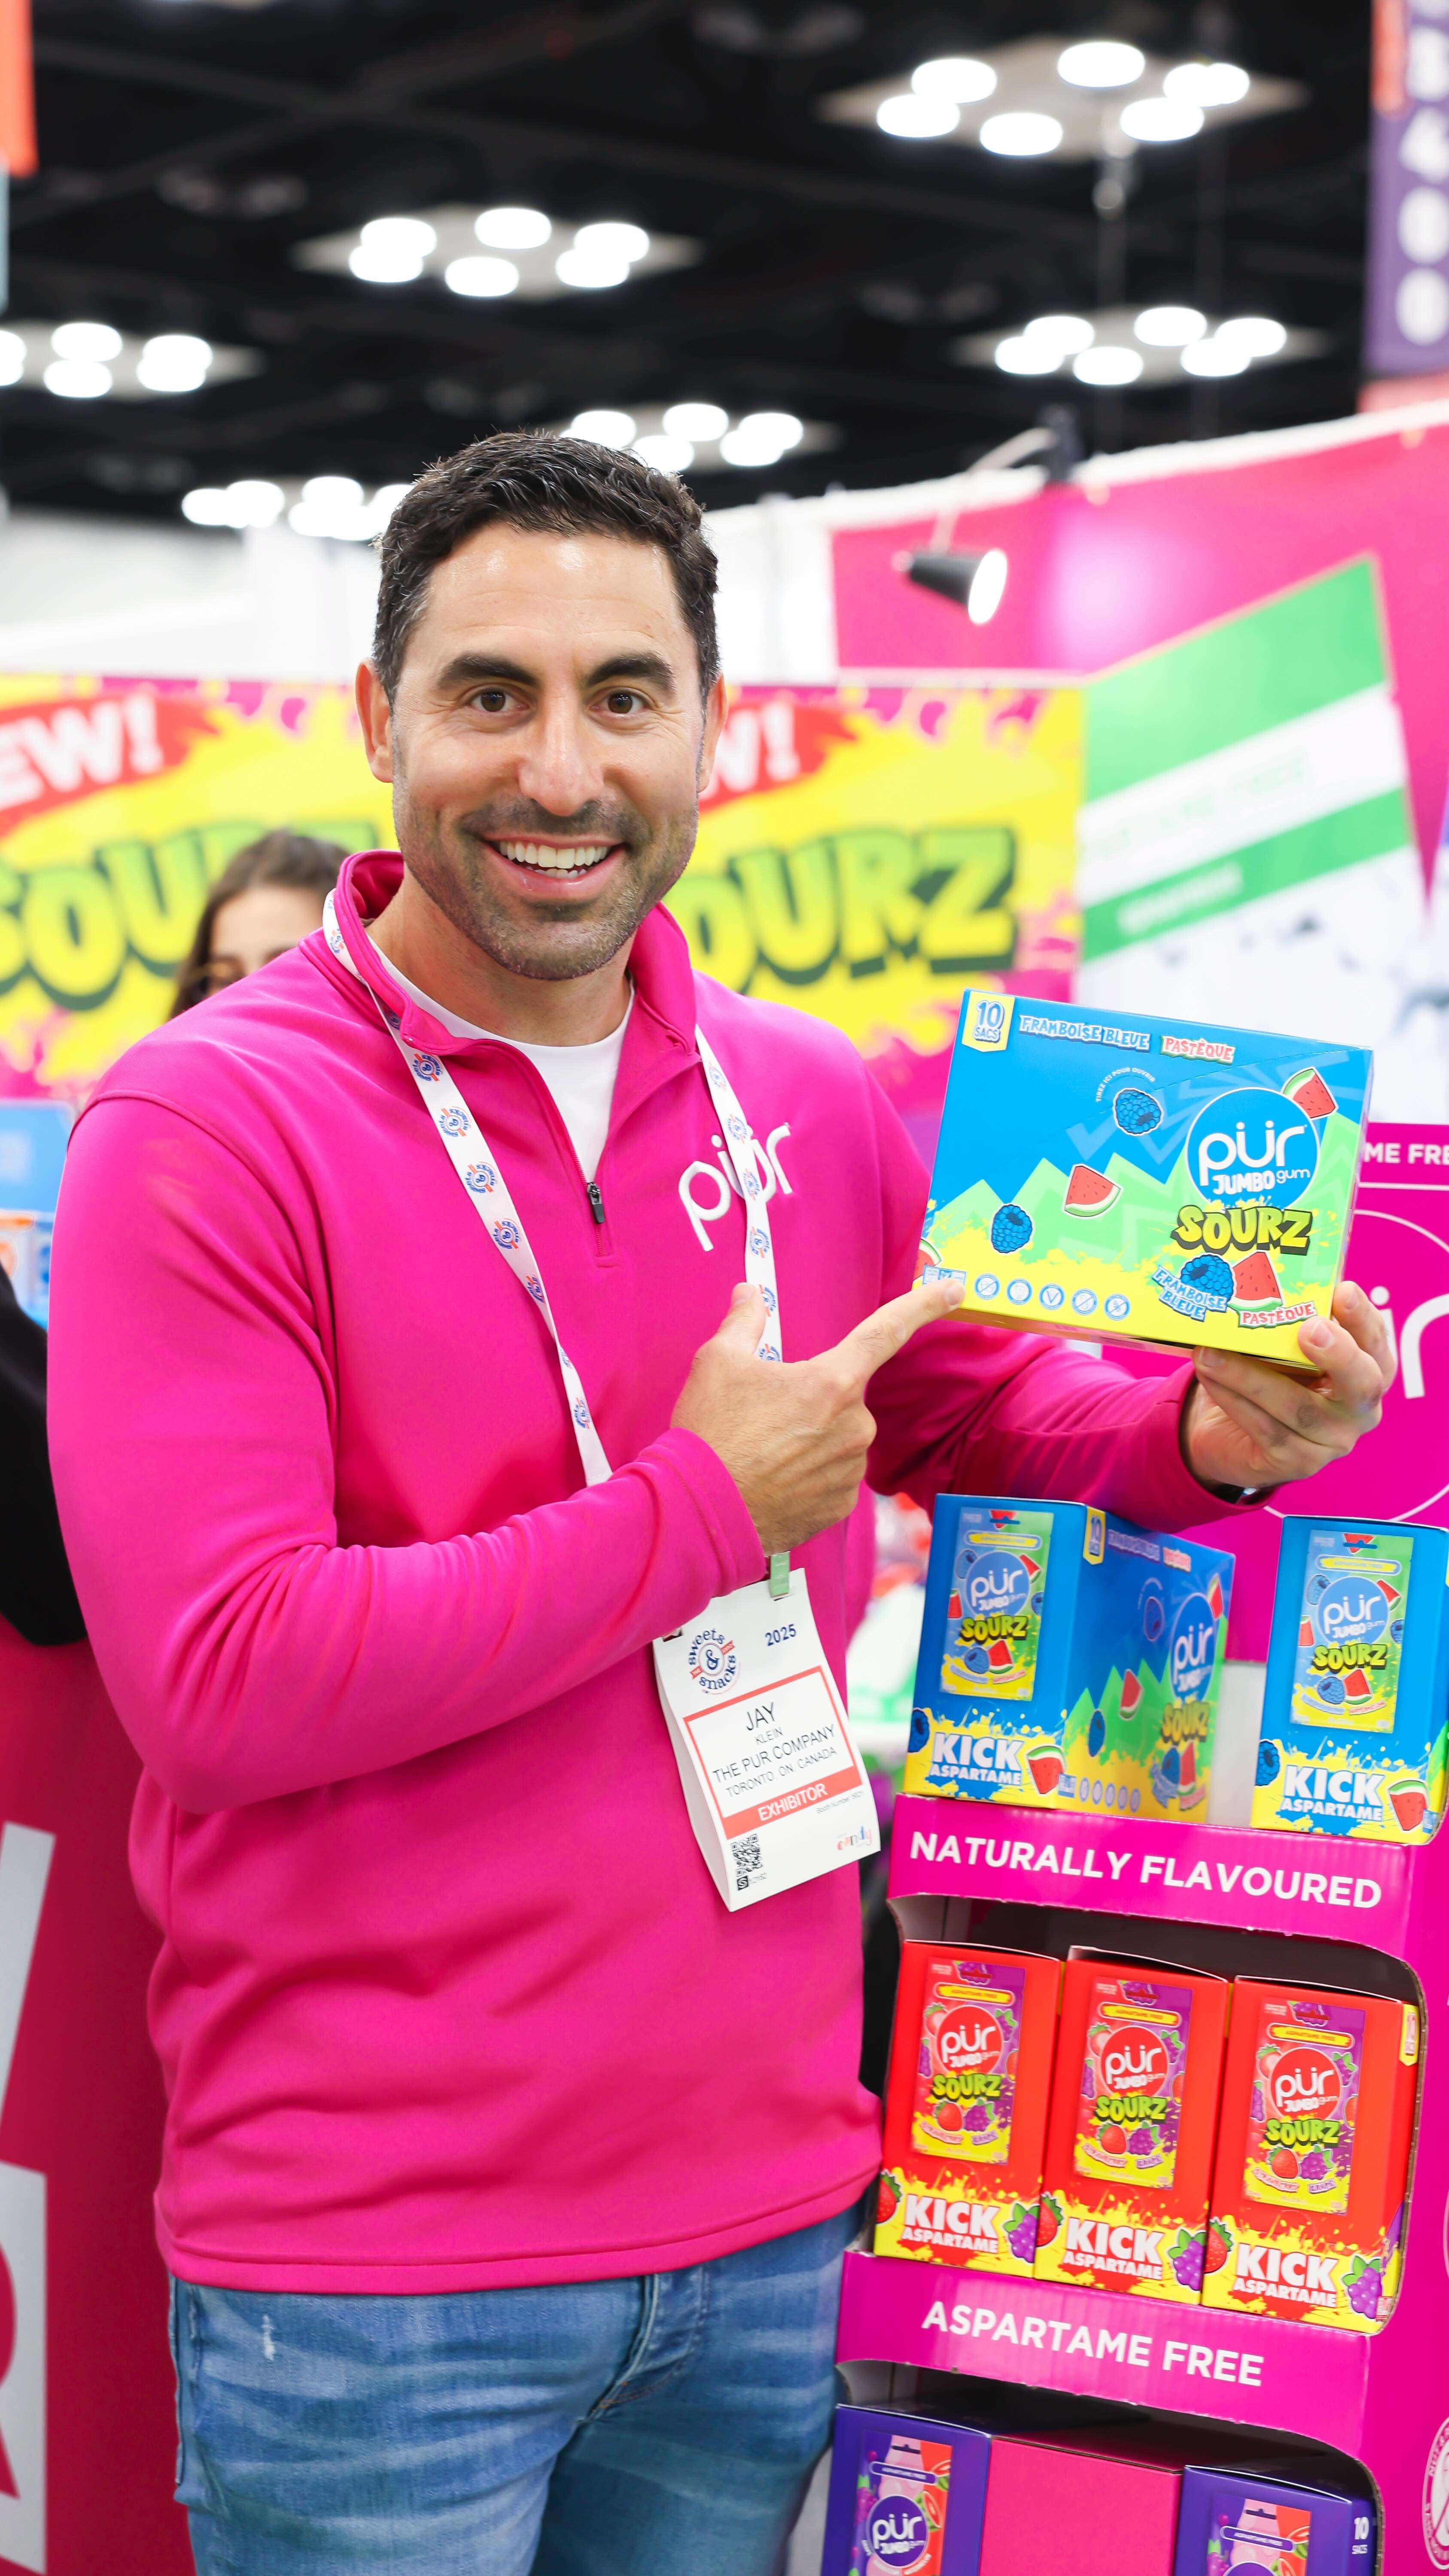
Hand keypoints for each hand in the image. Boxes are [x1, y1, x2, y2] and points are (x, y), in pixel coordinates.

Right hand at [673, 1277, 961, 1556]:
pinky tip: (774, 1479)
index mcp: (832, 1383)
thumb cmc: (710, 1434)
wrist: (700, 1513)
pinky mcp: (839, 1507)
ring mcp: (850, 1470)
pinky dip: (810, 1474)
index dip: (922, 1305)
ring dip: (812, 1439)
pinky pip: (834, 1478)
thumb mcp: (718, 1362)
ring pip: (840, 1439)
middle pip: (844, 1397)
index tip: (954, 1289)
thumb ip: (744, 1322)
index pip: (886, 1332)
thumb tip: (751, 1295)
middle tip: (766, 1415)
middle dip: (813, 1399)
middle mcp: (854, 1426)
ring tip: (763, 1452)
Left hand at [1183, 1281, 1394, 1494]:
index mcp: (1369, 1373)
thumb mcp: (1286, 1349)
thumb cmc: (1271, 1376)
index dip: (1364, 1319)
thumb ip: (1291, 1322)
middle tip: (1309, 1329)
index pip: (1378, 1345)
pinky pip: (1264, 1428)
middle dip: (1338, 1354)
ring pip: (1297, 1407)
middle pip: (1361, 1385)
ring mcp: (1331, 1443)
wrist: (1233, 1435)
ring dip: (1250, 1375)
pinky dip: (1233, 1398)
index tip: (1344, 1291)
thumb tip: (1265, 1280)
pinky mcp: (1295, 1464)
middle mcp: (1359, 1412)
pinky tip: (1209, 1375)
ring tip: (1212, 1350)